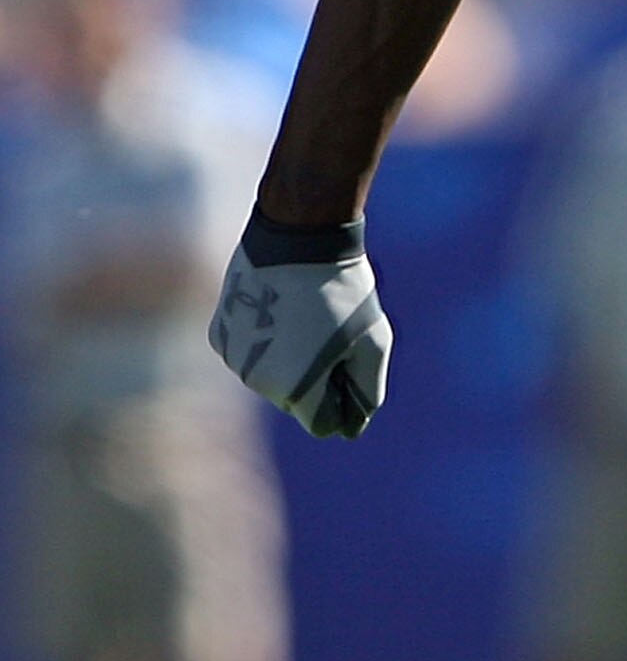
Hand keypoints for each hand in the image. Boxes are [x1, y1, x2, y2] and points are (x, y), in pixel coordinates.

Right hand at [209, 212, 392, 438]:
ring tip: (304, 317)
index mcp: (296, 390)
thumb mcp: (373, 343)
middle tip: (330, 334)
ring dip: (291, 360)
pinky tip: (279, 309)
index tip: (349, 365)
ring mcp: (233, 359)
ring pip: (272, 378)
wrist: (296, 235)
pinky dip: (266, 342)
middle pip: (297, 402)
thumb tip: (352, 425)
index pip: (323, 424)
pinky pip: (250, 355)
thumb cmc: (342, 292)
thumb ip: (367, 391)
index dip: (343, 400)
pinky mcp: (219, 335)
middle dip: (317, 380)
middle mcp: (257, 382)